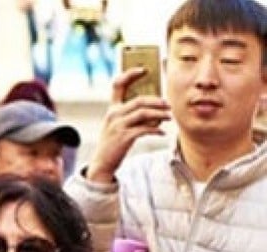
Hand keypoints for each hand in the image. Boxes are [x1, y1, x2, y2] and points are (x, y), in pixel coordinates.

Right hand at [85, 68, 170, 183]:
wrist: (102, 162)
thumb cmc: (114, 142)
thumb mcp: (118, 125)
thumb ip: (133, 114)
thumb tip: (157, 109)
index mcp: (112, 108)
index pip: (118, 85)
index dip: (130, 74)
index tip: (144, 69)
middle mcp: (113, 114)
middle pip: (139, 100)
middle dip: (156, 101)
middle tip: (168, 104)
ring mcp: (118, 126)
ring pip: (143, 113)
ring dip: (159, 114)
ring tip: (169, 117)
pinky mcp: (123, 137)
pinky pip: (144, 129)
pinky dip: (156, 130)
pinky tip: (162, 133)